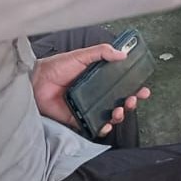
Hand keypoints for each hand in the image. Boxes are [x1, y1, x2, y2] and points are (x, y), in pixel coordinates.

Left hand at [31, 44, 150, 137]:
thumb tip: (122, 53)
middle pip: (120, 101)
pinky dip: (104, 128)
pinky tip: (107, 123)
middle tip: (133, 99)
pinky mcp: (79, 119)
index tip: (144, 89)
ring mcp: (89, 108)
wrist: (37, 81)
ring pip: (111, 115)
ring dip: (120, 115)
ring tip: (119, 110)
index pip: (122, 84)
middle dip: (131, 103)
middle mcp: (96, 94)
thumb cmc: (56, 66)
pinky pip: (95, 127)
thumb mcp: (81, 55)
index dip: (134, 87)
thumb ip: (101, 52)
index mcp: (99, 79)